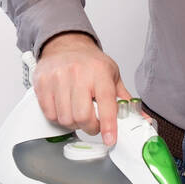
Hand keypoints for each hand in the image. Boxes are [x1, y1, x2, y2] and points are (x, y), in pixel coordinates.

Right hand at [35, 32, 131, 146]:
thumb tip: (142, 119)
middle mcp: (78, 73)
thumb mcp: (112, 76)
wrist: (66, 44)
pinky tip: (64, 108)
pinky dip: (58, 117)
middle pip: (82, 116)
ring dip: (73, 123)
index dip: (109, 125)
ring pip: (65, 118)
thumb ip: (125, 99)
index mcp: (99, 72)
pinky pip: (50, 113)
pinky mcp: (42, 83)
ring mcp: (58, 77)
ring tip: (78, 113)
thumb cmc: (90, 62)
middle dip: (90, 127)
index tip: (110, 138)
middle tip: (93, 123)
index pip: (106, 103)